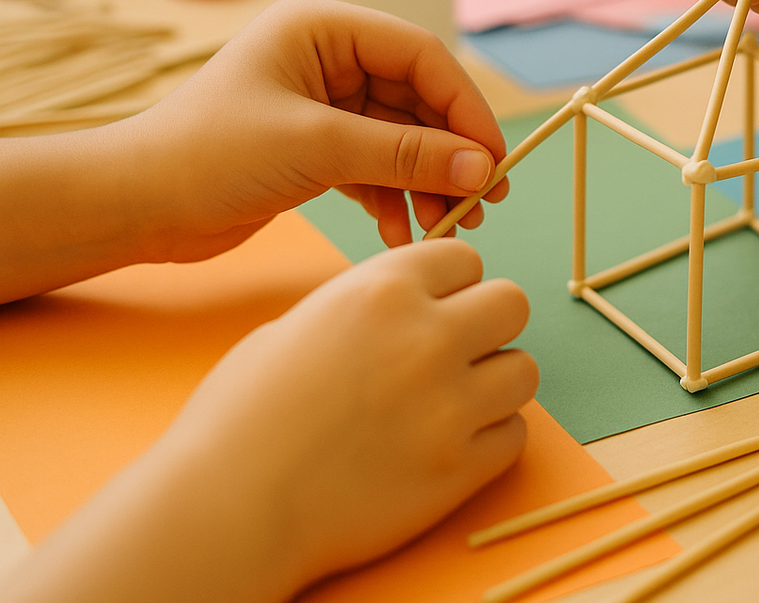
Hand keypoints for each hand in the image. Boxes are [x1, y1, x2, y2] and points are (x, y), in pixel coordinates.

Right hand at [7, 240, 537, 602]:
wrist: (228, 507)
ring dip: (494, 383)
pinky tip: (447, 445)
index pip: (465, 258)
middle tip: (455, 352)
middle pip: (512, 304)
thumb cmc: (242, 416)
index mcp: (383, 290)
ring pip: (524, 370)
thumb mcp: (298, 325)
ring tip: (451, 402)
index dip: (450, 284)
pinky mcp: (462, 468)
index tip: (434, 307)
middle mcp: (428, 337)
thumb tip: (409, 304)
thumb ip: (367, 307)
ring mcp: (451, 405)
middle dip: (487, 324)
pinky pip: (514, 435)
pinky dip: (489, 439)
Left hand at [140, 0, 508, 256]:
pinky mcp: (314, 147)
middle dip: (450, 152)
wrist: (134, 206)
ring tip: (446, 225)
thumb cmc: (207, 155)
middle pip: (419, 99)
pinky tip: (402, 232)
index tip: (493, 159)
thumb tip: (482, 168)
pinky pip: (377, 165)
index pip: (421, 55)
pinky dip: (394, 197)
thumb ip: (405, 154)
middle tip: (482, 200)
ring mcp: (322, 104)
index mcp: (323, 29)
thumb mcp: (316, 147)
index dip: (465, 107)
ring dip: (427, 181)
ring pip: (402, 137)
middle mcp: (327, 59)